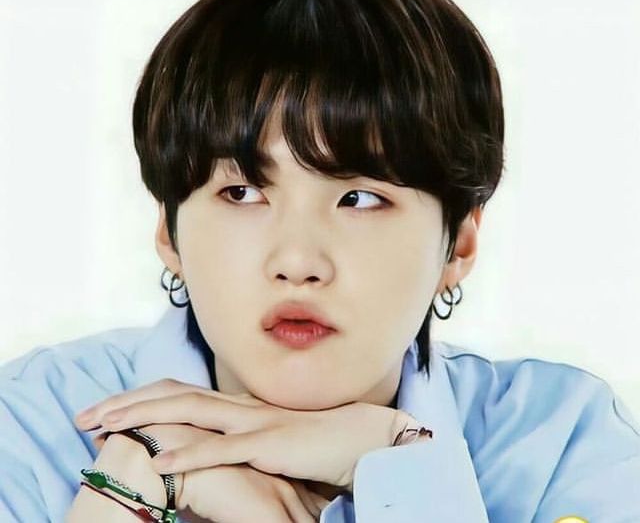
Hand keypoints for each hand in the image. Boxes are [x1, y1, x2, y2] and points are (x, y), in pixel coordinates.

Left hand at [75, 378, 403, 491]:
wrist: (367, 440)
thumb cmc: (321, 447)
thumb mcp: (271, 446)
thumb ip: (240, 447)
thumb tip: (207, 458)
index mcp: (238, 408)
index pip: (177, 396)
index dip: (138, 401)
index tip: (102, 414)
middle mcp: (240, 408)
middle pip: (171, 397)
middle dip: (124, 405)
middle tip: (83, 418)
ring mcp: (254, 424)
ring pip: (187, 415)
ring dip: (142, 420)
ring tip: (106, 429)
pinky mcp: (270, 446)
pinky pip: (222, 451)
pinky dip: (188, 456)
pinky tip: (159, 465)